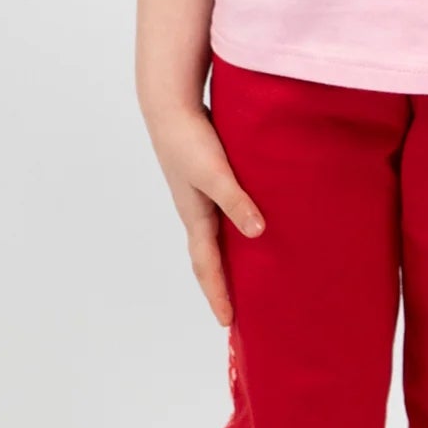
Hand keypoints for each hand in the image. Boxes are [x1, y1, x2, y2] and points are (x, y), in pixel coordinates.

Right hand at [144, 102, 265, 326]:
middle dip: (221, 284)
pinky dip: (234, 227)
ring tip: (248, 274)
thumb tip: (257, 233)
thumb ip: (236, 201)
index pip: (207, 266)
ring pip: (216, 235)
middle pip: (209, 257)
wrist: (169, 105)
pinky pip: (223, 213)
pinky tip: (251, 223)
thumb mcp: (215, 173)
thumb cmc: (189, 139)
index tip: (227, 322)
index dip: (218, 295)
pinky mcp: (208, 177)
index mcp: (195, 217)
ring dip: (228, 257)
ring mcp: (200, 195)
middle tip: (237, 309)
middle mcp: (196, 211)